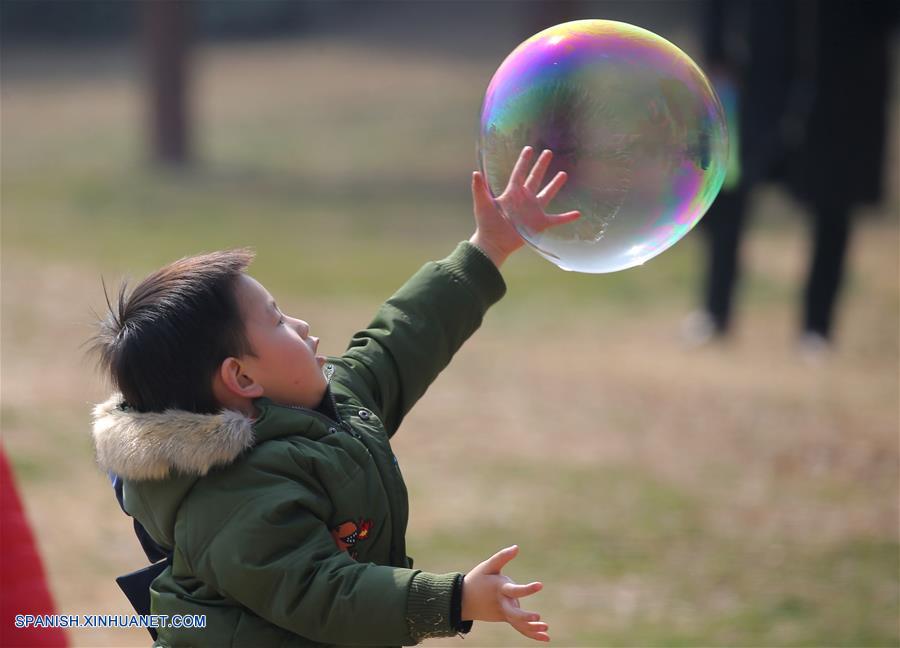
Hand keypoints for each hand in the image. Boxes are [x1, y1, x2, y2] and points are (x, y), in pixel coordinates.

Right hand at [462, 545, 549, 641]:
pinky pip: (519, 627)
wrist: (463, 600)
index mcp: (499, 589)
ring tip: (546, 631)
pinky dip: (531, 633)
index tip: (540, 585)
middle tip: (538, 617)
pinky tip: (545, 637)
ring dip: (532, 629)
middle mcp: (502, 604)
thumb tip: (517, 547)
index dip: (527, 589)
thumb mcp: (487, 566)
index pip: (514, 590)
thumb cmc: (477, 580)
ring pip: (518, 624)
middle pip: (514, 614)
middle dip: (525, 617)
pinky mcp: (505, 618)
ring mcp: (503, 613)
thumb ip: (502, 557)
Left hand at [470, 146, 580, 267]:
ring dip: (555, 185)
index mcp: (512, 193)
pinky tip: (577, 213)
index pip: (519, 173)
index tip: (529, 148)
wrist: (494, 242)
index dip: (524, 161)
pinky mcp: (540, 223)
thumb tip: (475, 173)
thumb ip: (479, 189)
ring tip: (563, 174)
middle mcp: (525, 199)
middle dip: (541, 165)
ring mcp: (533, 211)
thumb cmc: (486, 223)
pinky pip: (556, 219)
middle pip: (535, 178)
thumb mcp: (482, 204)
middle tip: (548, 152)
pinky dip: (567, 217)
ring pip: (547, 194)